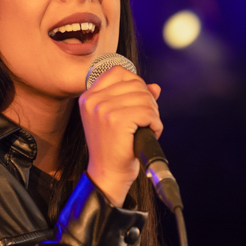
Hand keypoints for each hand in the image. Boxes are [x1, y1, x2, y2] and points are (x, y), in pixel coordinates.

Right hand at [78, 65, 161, 206]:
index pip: (119, 72)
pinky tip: (149, 133)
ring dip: (153, 114)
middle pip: (136, 84)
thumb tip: (155, 87)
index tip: (137, 103)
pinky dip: (156, 124)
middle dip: (148, 102)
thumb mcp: (118, 118)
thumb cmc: (114, 148)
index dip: (136, 84)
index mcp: (88, 97)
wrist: (108, 173)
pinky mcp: (117, 120)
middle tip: (145, 121)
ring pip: (145, 97)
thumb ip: (134, 98)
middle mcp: (93, 100)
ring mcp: (103, 109)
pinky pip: (148, 112)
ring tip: (145, 128)